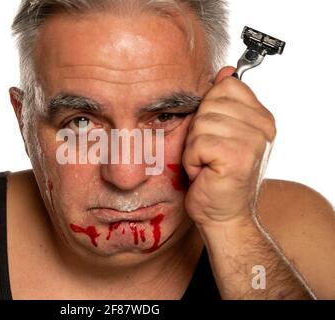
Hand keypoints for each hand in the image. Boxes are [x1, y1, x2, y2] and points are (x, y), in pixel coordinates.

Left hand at [183, 66, 275, 226]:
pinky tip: (205, 173)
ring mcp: (253, 141)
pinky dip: (193, 160)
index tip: (216, 134)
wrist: (222, 214)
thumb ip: (224, 103)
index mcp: (261, 117)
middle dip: (199, 130)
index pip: (226, 86)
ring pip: (201, 123)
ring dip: (194, 147)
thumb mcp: (221, 133)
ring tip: (207, 164)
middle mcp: (263, 127)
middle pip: (210, 103)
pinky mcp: (237, 156)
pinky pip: (198, 142)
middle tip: (209, 154)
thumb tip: (226, 70)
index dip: (209, 109)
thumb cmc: (217, 176)